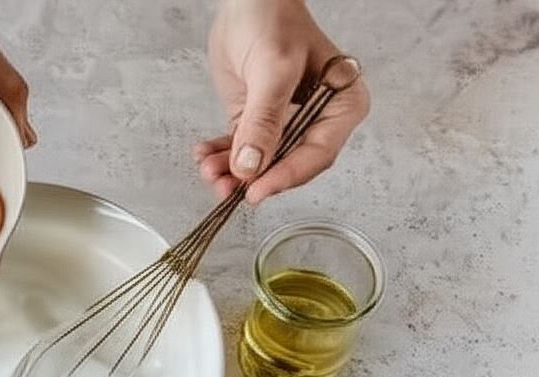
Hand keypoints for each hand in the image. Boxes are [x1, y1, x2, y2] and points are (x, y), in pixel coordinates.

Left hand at [194, 0, 368, 203]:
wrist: (247, 0)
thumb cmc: (274, 18)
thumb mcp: (273, 69)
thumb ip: (263, 120)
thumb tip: (252, 165)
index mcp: (341, 105)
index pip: (317, 154)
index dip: (286, 176)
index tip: (257, 189)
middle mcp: (317, 119)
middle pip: (287, 164)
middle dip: (253, 177)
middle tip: (226, 186)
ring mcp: (286, 123)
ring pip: (260, 163)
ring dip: (231, 172)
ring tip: (208, 170)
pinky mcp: (256, 122)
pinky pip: (240, 149)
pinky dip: (221, 156)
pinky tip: (204, 156)